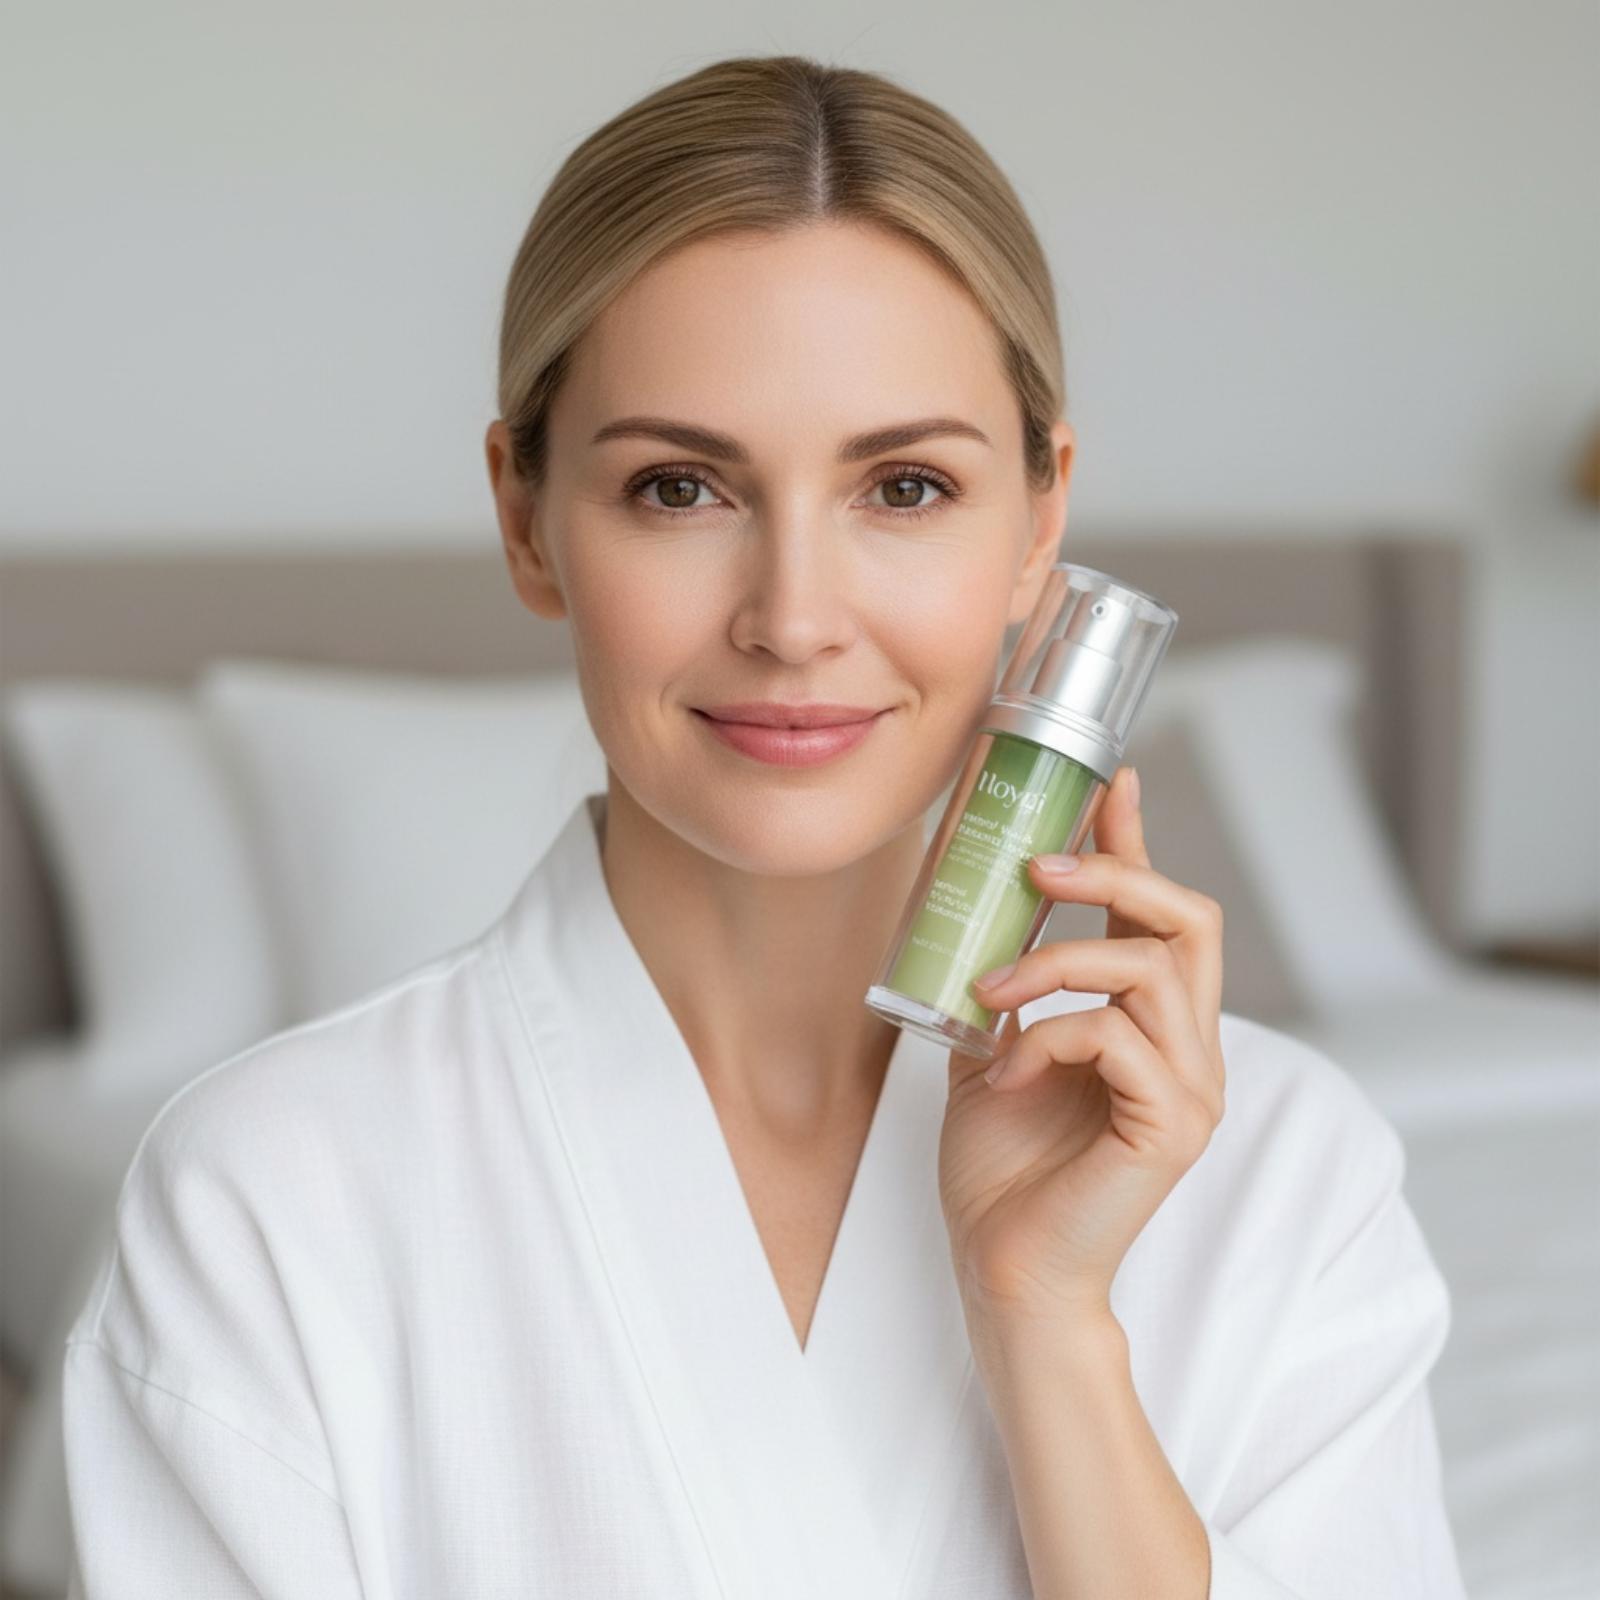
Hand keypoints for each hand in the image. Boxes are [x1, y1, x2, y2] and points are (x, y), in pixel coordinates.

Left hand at [938, 764, 1226, 1329]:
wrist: (1004, 1267)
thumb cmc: (1002, 1166)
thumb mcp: (997, 1046)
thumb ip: (1013, 985)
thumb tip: (986, 908)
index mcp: (1152, 1025)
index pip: (1161, 913)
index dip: (1137, 841)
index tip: (1110, 780)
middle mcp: (1189, 1048)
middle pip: (1190, 918)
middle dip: (1116, 870)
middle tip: (1038, 864)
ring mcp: (1191, 1088)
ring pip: (1152, 967)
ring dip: (1058, 959)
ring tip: (992, 991)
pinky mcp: (1173, 1127)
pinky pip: (1117, 1036)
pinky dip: (1047, 1037)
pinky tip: (1004, 1074)